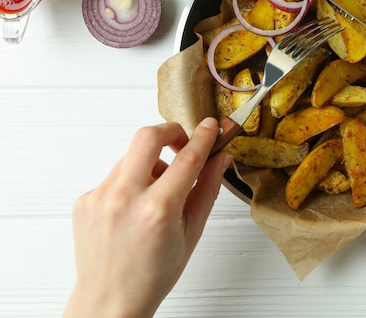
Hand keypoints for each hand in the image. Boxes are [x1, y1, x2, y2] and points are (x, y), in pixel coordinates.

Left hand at [63, 118, 231, 317]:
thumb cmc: (152, 275)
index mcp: (157, 209)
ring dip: (150, 165)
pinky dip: (130, 183)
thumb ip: (207, 190)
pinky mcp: (84, 200)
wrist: (110, 301)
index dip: (203, 137)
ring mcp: (100, 197)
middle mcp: (124, 198)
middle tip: (181, 143)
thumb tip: (220, 160)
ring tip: (157, 195)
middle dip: (170, 131)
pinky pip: (114, 176)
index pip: (187, 158)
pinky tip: (134, 210)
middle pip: (147, 137)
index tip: (211, 127)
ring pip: (131, 157)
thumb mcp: (191, 233)